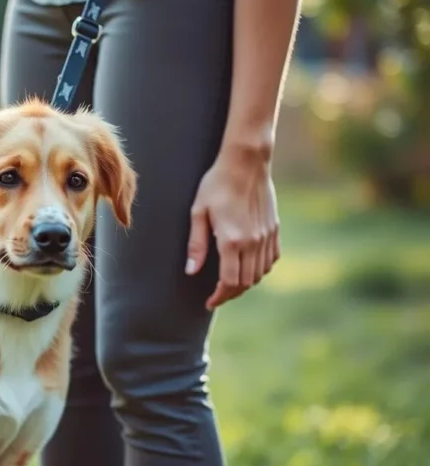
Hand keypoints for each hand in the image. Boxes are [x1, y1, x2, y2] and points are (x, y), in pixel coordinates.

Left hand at [185, 136, 280, 310]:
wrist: (246, 163)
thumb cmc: (216, 185)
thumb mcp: (198, 213)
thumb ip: (196, 244)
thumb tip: (192, 272)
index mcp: (232, 240)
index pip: (229, 282)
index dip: (219, 296)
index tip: (209, 302)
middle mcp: (252, 242)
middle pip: (245, 282)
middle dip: (230, 293)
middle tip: (216, 295)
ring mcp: (266, 236)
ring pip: (260, 273)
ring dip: (245, 282)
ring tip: (229, 282)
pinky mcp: (275, 229)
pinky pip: (272, 259)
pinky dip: (260, 269)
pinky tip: (248, 266)